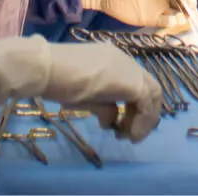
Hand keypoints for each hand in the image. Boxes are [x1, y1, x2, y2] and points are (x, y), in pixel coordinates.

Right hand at [0, 36, 163, 141]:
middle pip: (147, 89)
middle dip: (141, 115)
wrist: (46, 69)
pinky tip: (129, 135)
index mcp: (113, 60)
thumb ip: (101, 105)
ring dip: (143, 120)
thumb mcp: (83, 96)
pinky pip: (147, 104)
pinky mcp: (131, 82)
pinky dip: (142, 122)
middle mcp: (125, 61)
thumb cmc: (56, 79)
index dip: (132, 107)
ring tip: (128, 137)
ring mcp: (130, 69)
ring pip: (152, 96)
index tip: (120, 126)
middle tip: (127, 134)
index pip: (134, 84)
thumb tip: (110, 120)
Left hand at [78, 0, 197, 27]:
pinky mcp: (151, 20)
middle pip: (183, 5)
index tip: (190, 1)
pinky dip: (172, 23)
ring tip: (182, 17)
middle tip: (190, 13)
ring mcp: (158, 9)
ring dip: (183, 17)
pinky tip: (172, 20)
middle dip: (189, 9)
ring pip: (177, 15)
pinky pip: (166, 23)